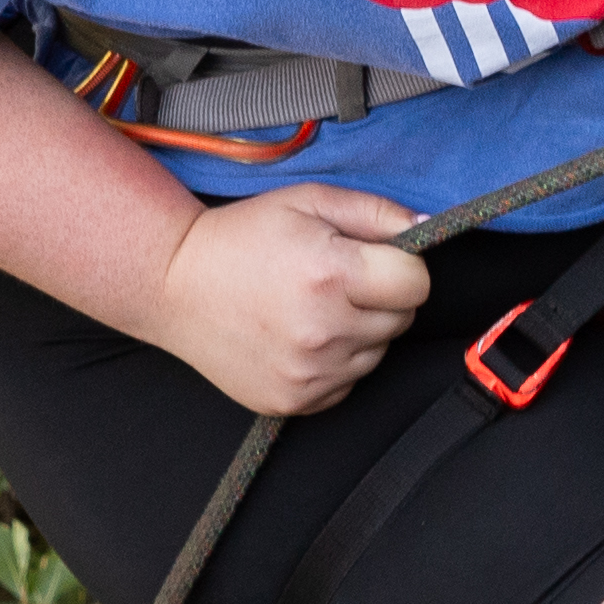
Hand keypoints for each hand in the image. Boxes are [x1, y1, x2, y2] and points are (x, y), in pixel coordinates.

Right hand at [143, 182, 430, 415]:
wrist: (173, 285)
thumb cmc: (242, 237)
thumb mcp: (308, 202)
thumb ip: (376, 213)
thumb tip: (430, 228)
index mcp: (331, 274)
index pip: (417, 284)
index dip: (401, 267)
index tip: (373, 260)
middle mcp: (324, 330)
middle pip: (401, 320)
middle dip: (380, 297)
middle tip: (335, 280)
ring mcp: (309, 373)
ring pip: (377, 353)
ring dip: (359, 331)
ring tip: (313, 307)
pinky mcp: (295, 401)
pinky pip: (348, 383)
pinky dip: (336, 362)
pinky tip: (300, 336)